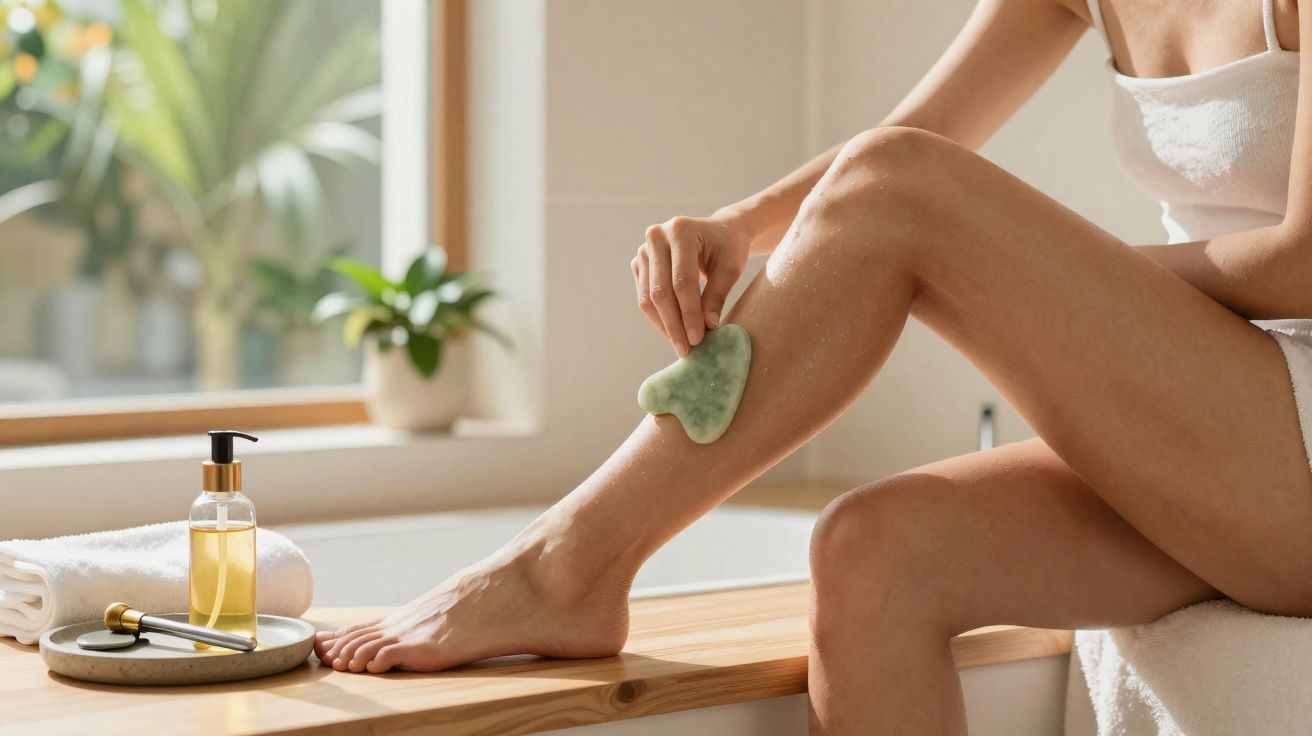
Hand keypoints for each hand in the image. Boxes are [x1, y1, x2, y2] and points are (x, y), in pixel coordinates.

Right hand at [631, 213, 749, 355]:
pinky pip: (644, 296)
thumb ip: (717, 295)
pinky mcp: (639, 263)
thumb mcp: (730, 268)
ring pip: (648, 297)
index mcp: (681, 230)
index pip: (682, 281)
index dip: (689, 313)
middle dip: (674, 324)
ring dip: (664, 325)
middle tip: (686, 350)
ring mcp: (644, 249)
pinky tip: (673, 332)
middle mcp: (656, 236)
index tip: (698, 339)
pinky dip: (658, 317)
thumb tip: (708, 327)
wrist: (717, 232)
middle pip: (661, 290)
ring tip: (681, 346)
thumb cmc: (727, 248)